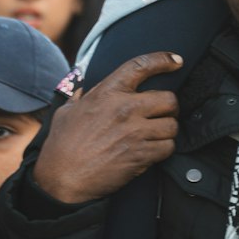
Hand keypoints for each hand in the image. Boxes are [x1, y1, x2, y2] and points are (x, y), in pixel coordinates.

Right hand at [32, 51, 181, 203]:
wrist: (61, 179)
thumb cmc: (61, 145)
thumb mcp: (67, 112)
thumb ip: (80, 97)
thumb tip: (82, 89)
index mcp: (107, 92)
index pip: (141, 66)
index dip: (163, 59)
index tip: (177, 60)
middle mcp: (124, 108)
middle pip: (169, 99)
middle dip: (169, 107)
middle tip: (161, 114)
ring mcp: (134, 132)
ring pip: (172, 125)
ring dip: (166, 131)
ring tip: (155, 136)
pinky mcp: (141, 155)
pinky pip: (168, 147)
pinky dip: (163, 150)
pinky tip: (151, 152)